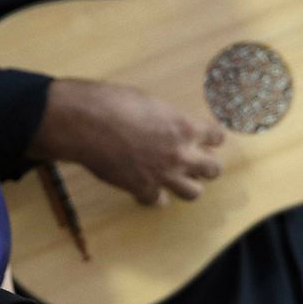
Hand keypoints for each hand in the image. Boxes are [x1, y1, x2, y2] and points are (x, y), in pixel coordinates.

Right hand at [32, 79, 224, 203]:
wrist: (85, 123)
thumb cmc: (113, 103)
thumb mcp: (150, 104)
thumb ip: (166, 120)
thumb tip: (168, 128)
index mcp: (185, 127)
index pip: (217, 137)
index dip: (211, 138)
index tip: (207, 138)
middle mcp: (180, 154)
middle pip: (213, 170)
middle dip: (207, 165)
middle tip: (196, 160)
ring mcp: (163, 175)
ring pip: (193, 192)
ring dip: (187, 184)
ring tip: (176, 177)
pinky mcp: (142, 189)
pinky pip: (158, 200)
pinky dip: (154, 194)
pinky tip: (146, 186)